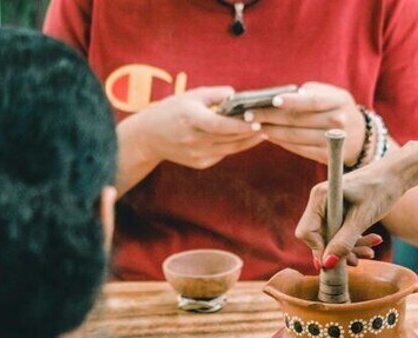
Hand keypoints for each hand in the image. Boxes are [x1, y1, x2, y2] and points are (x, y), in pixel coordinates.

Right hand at [130, 86, 264, 169]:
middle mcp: (194, 139)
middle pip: (229, 138)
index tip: (257, 121)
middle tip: (268, 124)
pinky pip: (222, 154)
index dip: (240, 125)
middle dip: (250, 132)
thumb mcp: (190, 96)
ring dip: (247, 141)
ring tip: (263, 132)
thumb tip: (237, 96)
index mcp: (191, 119)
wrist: (149, 137)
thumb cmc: (172, 111)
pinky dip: (234, 146)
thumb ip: (215, 94)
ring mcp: (197, 154)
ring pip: (230, 149)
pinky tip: (245, 139)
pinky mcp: (200, 163)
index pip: (220, 125)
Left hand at [250, 82, 364, 164]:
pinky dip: (282, 142)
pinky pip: (299, 149)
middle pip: (298, 120)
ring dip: (272, 131)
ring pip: (295, 136)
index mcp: (338, 101)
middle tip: (250, 114)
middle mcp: (337, 121)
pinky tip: (270, 136)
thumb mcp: (331, 95)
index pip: (312, 101)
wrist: (359, 136)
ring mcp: (332, 141)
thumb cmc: (336, 109)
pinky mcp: (326, 155)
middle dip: (270, 117)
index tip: (272, 101)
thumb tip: (279, 97)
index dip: (292, 101)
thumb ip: (310, 92)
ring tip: (256, 125)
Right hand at [295, 160, 407, 267]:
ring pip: (331, 238)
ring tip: (371, 251)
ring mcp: (329, 207)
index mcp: (320, 197)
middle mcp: (320, 201)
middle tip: (358, 260)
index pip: (306, 232)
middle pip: (319, 237)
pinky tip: (373, 240)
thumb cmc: (380, 189)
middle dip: (338, 251)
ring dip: (350, 248)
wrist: (397, 174)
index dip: (318, 250)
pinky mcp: (339, 212)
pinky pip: (341, 232)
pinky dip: (355, 240)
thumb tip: (327, 264)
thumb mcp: (362, 218)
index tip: (336, 262)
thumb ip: (343, 242)